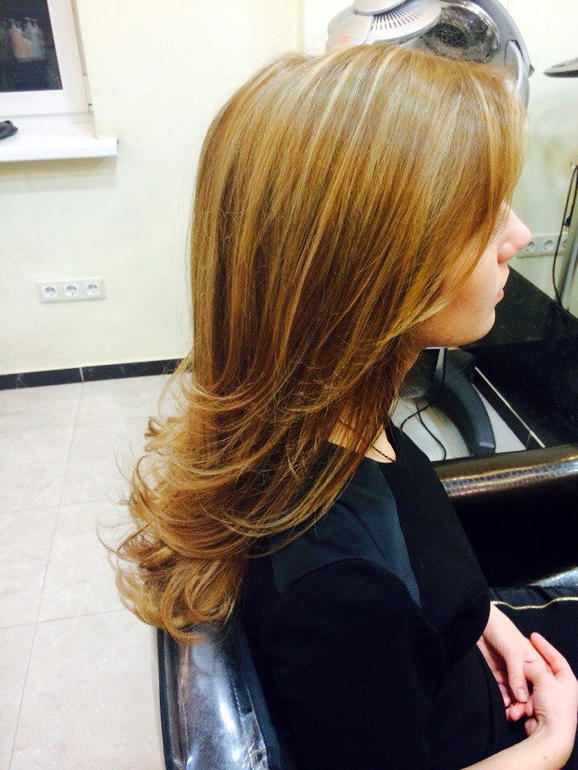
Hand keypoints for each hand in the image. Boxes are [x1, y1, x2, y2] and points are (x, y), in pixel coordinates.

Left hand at [477, 604, 547, 720]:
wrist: (478, 622)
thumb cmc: (501, 630)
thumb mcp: (513, 651)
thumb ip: (517, 674)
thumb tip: (522, 698)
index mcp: (533, 662)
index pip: (538, 684)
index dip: (535, 697)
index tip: (530, 709)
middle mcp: (522, 669)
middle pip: (526, 691)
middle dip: (523, 704)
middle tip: (517, 714)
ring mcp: (509, 672)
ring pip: (514, 693)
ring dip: (512, 704)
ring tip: (510, 714)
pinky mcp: (496, 674)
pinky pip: (501, 690)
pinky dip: (503, 698)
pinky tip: (503, 706)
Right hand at [523, 632, 577, 762]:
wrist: (551, 736)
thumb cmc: (553, 706)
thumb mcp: (543, 679)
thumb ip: (532, 668)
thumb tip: (523, 666)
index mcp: (567, 681)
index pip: (556, 658)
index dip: (545, 646)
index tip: (533, 636)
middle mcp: (560, 691)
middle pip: (541, 673)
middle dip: (527, 671)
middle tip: (516, 659)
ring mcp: (550, 702)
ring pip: (530, 687)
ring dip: (520, 690)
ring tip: (512, 690)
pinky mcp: (539, 712)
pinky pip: (525, 701)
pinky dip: (519, 702)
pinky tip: (513, 703)